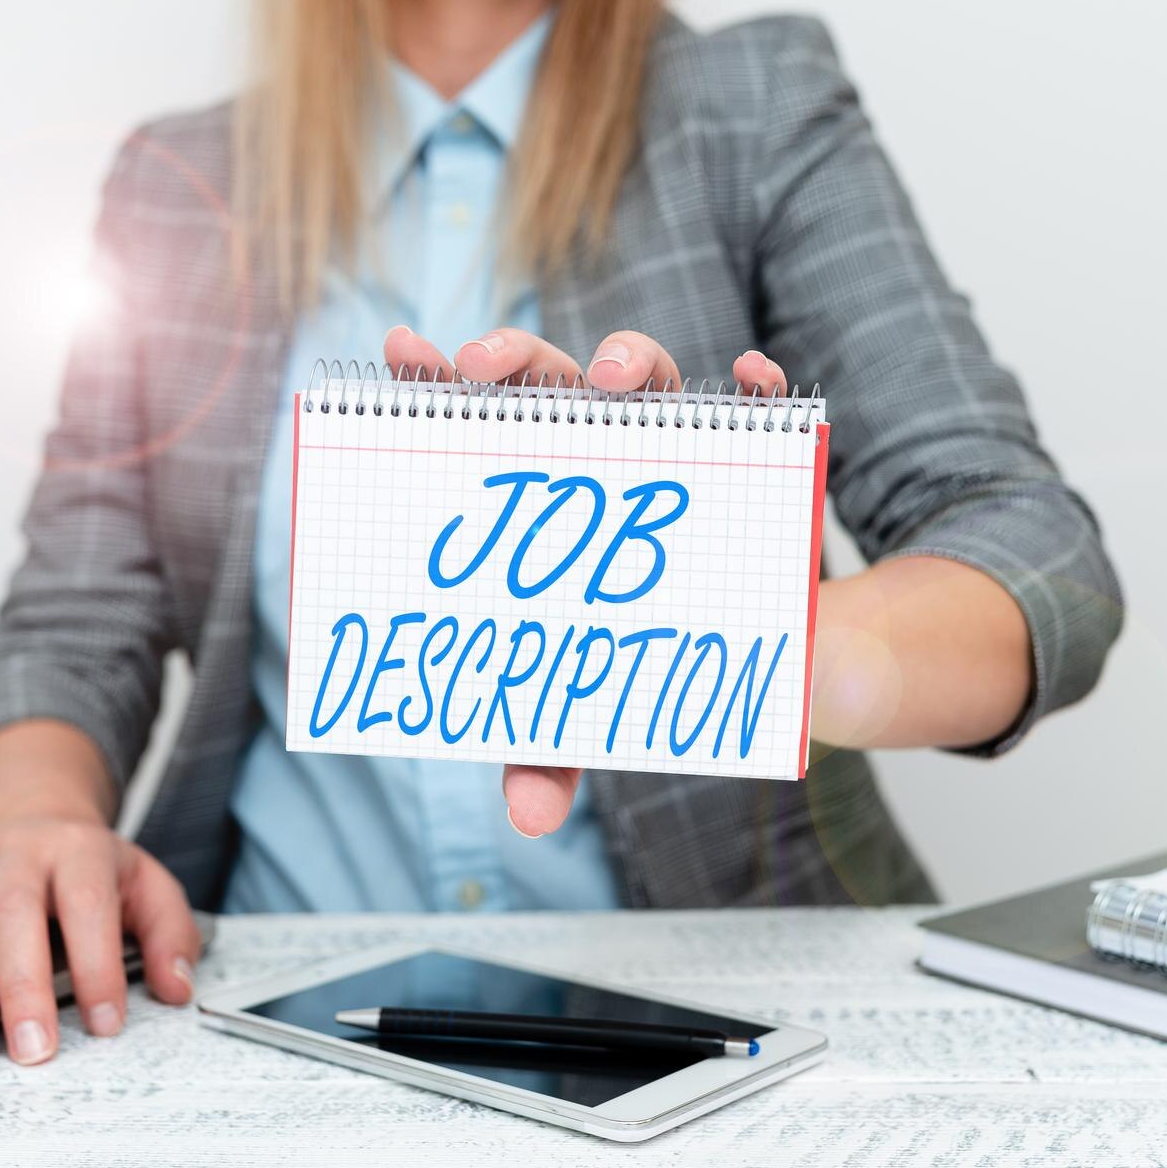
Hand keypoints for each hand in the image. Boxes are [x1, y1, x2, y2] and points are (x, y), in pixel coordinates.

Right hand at [0, 803, 202, 1065]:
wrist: (34, 809)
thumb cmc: (90, 863)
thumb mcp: (147, 882)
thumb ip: (170, 935)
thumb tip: (178, 988)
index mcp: (77, 850)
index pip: (88, 906)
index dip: (98, 966)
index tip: (105, 1022)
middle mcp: (17, 855)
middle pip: (13, 915)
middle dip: (21, 985)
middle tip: (31, 1047)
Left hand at [383, 323, 788, 836]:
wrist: (767, 666)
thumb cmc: (653, 661)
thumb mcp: (593, 711)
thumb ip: (553, 751)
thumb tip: (529, 817)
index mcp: (541, 497)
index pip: (480, 426)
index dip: (436, 385)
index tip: (398, 350)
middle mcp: (604, 456)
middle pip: (551, 385)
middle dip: (515, 358)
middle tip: (482, 368)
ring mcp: (682, 452)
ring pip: (648, 377)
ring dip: (626, 359)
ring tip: (612, 378)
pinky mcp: (761, 459)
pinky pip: (763, 405)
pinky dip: (760, 386)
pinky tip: (753, 379)